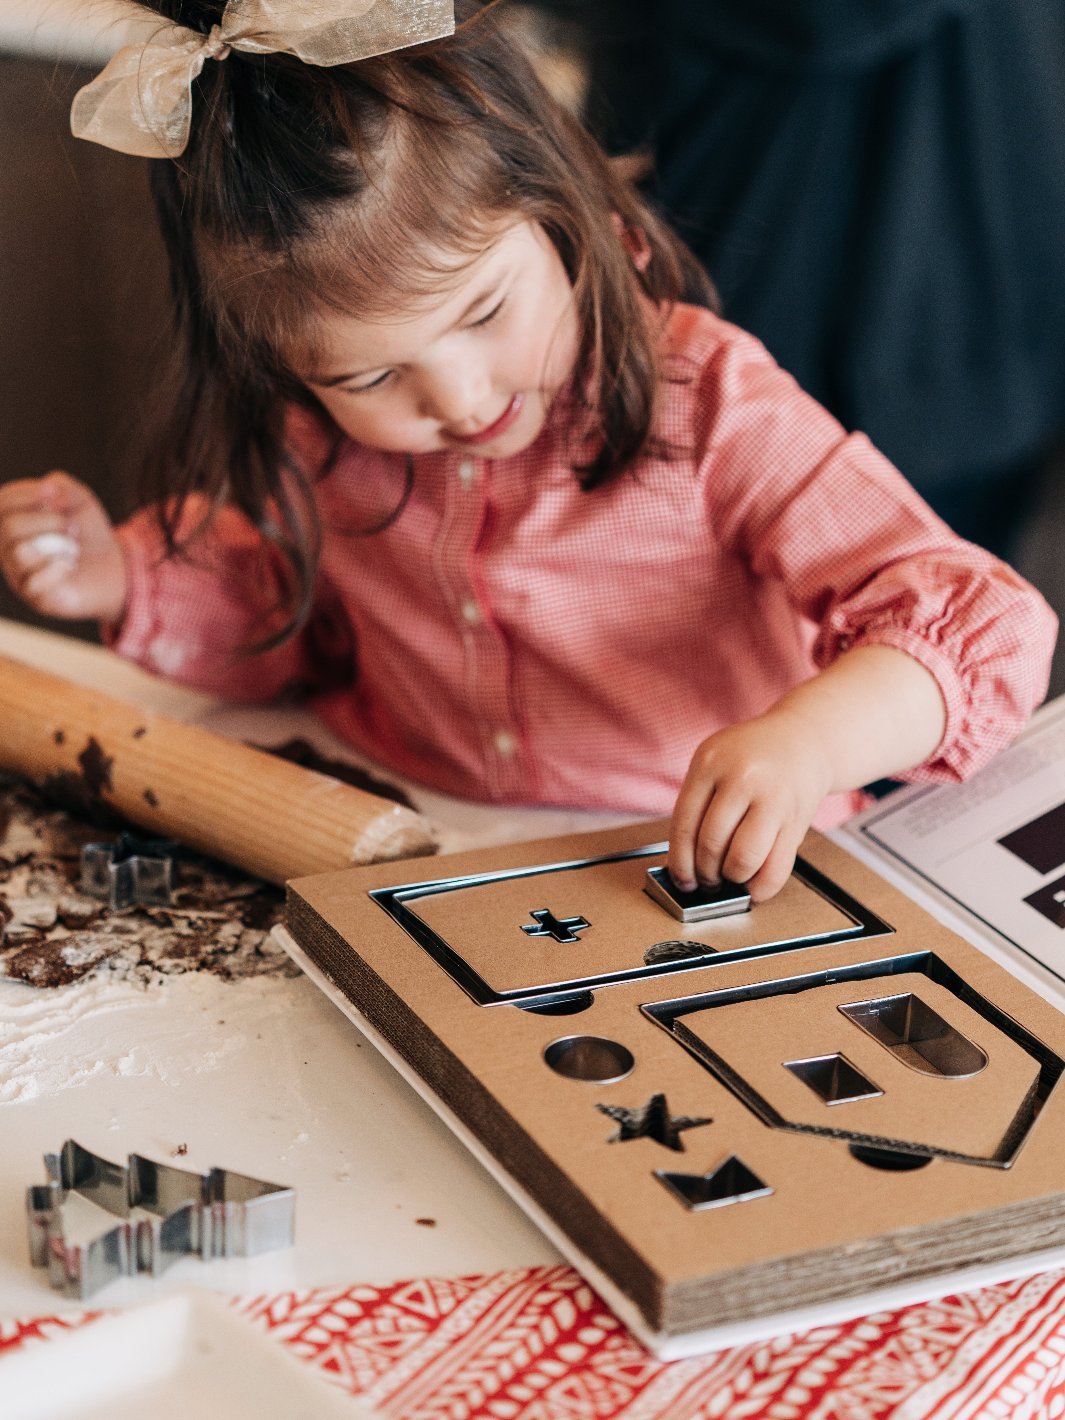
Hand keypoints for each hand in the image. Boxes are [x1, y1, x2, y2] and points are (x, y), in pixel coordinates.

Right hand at [0, 471, 127, 622]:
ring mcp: (18, 573)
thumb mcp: (79, 500)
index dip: (28, 494)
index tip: (57, 495)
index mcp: (11, 520)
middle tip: (72, 527)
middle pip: (10, 527)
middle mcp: (7, 547)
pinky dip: (57, 569)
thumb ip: (61, 486)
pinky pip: (34, 583)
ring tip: (73, 547)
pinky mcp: (35, 596)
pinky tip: (71, 565)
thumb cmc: (87, 531)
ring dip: (56, 545)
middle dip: (48, 521)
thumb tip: (48, 491)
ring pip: (21, 554)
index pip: (3, 502)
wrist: (112, 565)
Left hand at [668, 708, 833, 902]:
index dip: (680, 862)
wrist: (804, 738)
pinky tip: (754, 884)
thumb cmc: (752, 757)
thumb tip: (684, 863)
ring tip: (732, 874)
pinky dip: (760, 888)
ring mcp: (773, 799)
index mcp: (710, 763)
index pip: (683, 825)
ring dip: (732, 878)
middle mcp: (742, 778)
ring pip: (742, 859)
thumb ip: (697, 803)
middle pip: (711, 844)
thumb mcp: (715, 761)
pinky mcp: (797, 819)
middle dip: (706, 873)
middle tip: (708, 879)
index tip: (682, 879)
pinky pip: (776, 869)